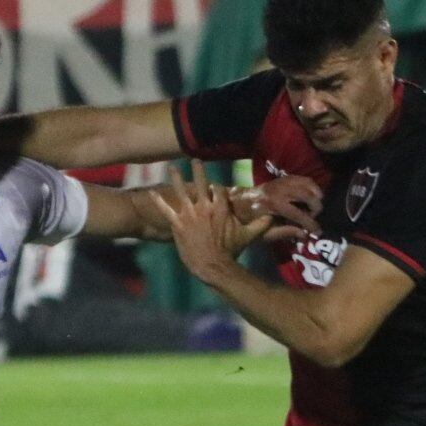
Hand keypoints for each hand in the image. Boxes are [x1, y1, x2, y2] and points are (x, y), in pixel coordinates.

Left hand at [151, 169, 269, 285]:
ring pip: (181, 191)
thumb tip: (274, 217)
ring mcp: (190, 214)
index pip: (218, 189)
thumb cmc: (231, 251)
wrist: (213, 265)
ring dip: (176, 178)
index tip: (216, 185)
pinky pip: (166, 209)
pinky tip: (151, 192)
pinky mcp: (178, 224)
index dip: (217, 187)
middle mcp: (205, 206)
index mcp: (221, 207)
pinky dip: (158, 201)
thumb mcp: (248, 236)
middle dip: (198, 170)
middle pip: (201, 182)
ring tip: (171, 167)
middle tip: (194, 160)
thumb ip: (261, 225)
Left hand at [231, 174, 322, 235]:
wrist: (237, 204)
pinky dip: (311, 187)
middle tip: (315, 216)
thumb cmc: (249, 222)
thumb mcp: (264, 233)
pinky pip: (302, 179)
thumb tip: (304, 234)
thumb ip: (285, 232)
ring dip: (316, 195)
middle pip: (307, 195)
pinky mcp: (282, 178)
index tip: (318, 232)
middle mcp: (279, 190)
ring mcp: (281, 182)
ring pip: (307, 183)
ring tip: (315, 206)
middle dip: (316, 207)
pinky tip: (311, 196)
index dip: (310, 224)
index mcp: (273, 205)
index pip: (298, 214)